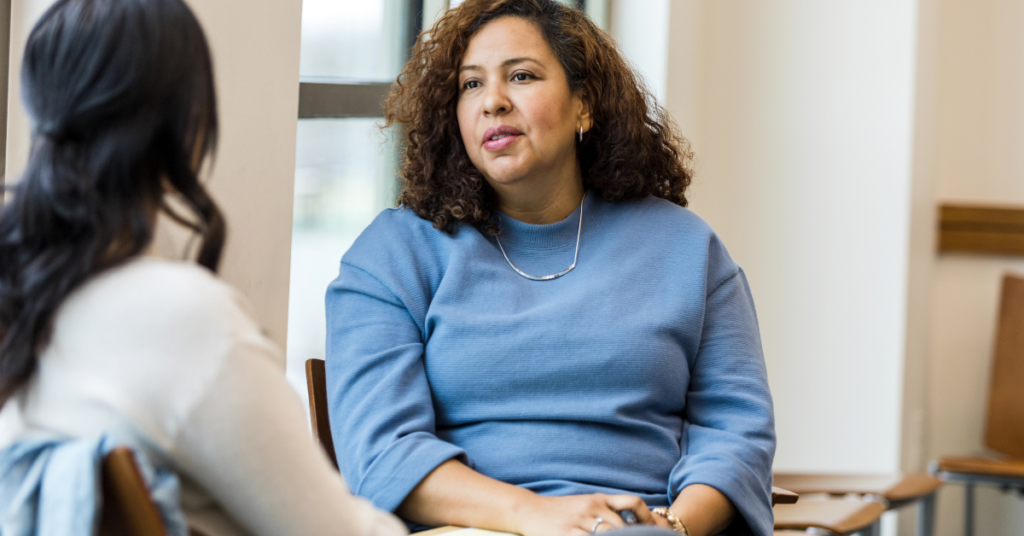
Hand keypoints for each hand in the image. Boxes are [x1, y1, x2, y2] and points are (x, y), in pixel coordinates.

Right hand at [513, 493, 666, 535]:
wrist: (530, 510)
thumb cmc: (558, 510)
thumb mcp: (584, 503)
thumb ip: (604, 510)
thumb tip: (625, 522)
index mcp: (599, 499)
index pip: (632, 503)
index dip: (646, 517)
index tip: (652, 529)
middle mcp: (592, 508)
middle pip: (623, 525)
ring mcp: (580, 522)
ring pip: (609, 534)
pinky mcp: (568, 534)